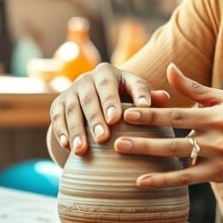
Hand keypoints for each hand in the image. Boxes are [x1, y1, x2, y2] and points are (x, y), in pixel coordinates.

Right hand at [49, 63, 170, 155]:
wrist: (92, 100)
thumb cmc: (122, 99)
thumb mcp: (134, 94)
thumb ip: (148, 96)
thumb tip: (164, 98)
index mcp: (110, 73)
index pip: (114, 84)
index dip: (117, 99)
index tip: (124, 116)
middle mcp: (88, 78)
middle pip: (91, 96)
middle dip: (96, 117)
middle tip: (103, 137)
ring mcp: (72, 90)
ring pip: (72, 108)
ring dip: (77, 129)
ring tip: (82, 149)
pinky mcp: (58, 103)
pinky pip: (57, 116)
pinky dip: (61, 131)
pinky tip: (67, 147)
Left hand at [114, 63, 222, 187]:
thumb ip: (193, 88)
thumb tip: (170, 67)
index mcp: (215, 115)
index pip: (177, 114)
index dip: (152, 114)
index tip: (128, 112)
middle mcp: (215, 136)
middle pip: (173, 136)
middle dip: (143, 136)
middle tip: (116, 136)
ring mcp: (216, 157)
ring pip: (176, 157)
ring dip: (147, 156)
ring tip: (122, 152)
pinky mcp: (216, 175)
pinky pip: (185, 179)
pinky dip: (162, 180)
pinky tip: (141, 181)